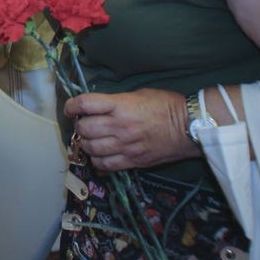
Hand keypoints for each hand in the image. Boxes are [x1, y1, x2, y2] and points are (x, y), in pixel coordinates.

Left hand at [64, 88, 195, 171]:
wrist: (190, 127)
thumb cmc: (166, 105)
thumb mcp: (138, 94)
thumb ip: (115, 101)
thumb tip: (96, 108)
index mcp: (120, 105)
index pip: (85, 104)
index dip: (72, 106)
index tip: (70, 108)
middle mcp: (120, 126)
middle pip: (85, 129)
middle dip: (80, 126)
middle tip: (84, 124)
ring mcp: (126, 146)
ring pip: (92, 149)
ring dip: (86, 144)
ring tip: (91, 140)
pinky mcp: (133, 161)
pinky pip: (106, 166)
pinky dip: (97, 162)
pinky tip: (99, 156)